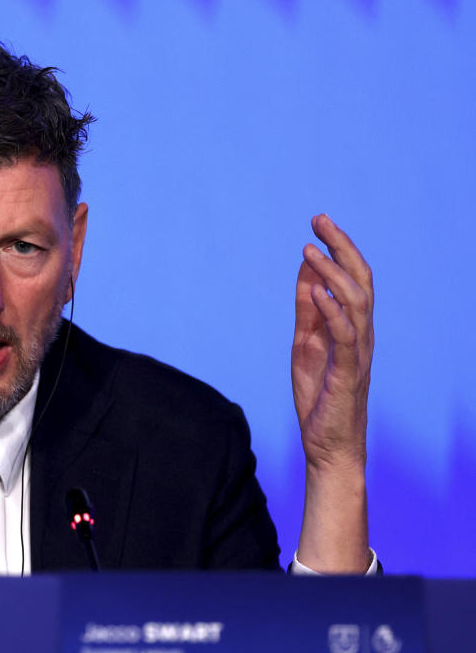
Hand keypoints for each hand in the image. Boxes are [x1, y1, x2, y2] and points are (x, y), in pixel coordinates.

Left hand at [292, 214, 372, 470]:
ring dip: (333, 274)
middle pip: (360, 281)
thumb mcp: (306, 343)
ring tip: (310, 250)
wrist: (328, 445)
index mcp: (351, 326)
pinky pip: (345, 338)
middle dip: (341, 248)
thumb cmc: (320, 396)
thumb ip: (307, 310)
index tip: (318, 223)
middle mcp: (360, 334)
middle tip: (320, 220)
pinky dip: (332, 313)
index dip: (338, 248)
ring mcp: (356, 354)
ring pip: (357, 303)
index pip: (352, 278)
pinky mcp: (347, 374)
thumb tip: (307, 273)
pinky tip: (316, 292)